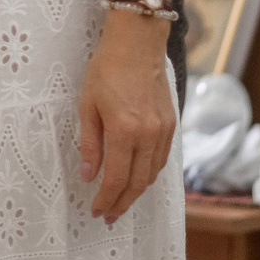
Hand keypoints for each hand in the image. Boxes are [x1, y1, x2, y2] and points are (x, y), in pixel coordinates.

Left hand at [77, 15, 177, 224]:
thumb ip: (89, 144)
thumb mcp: (88, 105)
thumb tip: (88, 176)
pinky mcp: (172, 124)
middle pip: (137, 183)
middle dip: (122, 203)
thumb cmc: (106, 69)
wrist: (137, 43)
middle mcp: (149, 136)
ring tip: (121, 202)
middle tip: (109, 216)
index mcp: (125, 131)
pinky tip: (138, 178)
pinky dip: (149, 174)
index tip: (96, 211)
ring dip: (137, 192)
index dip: (106, 199)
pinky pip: (162, 160)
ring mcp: (164, 131)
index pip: (117, 179)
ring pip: (152, 174)